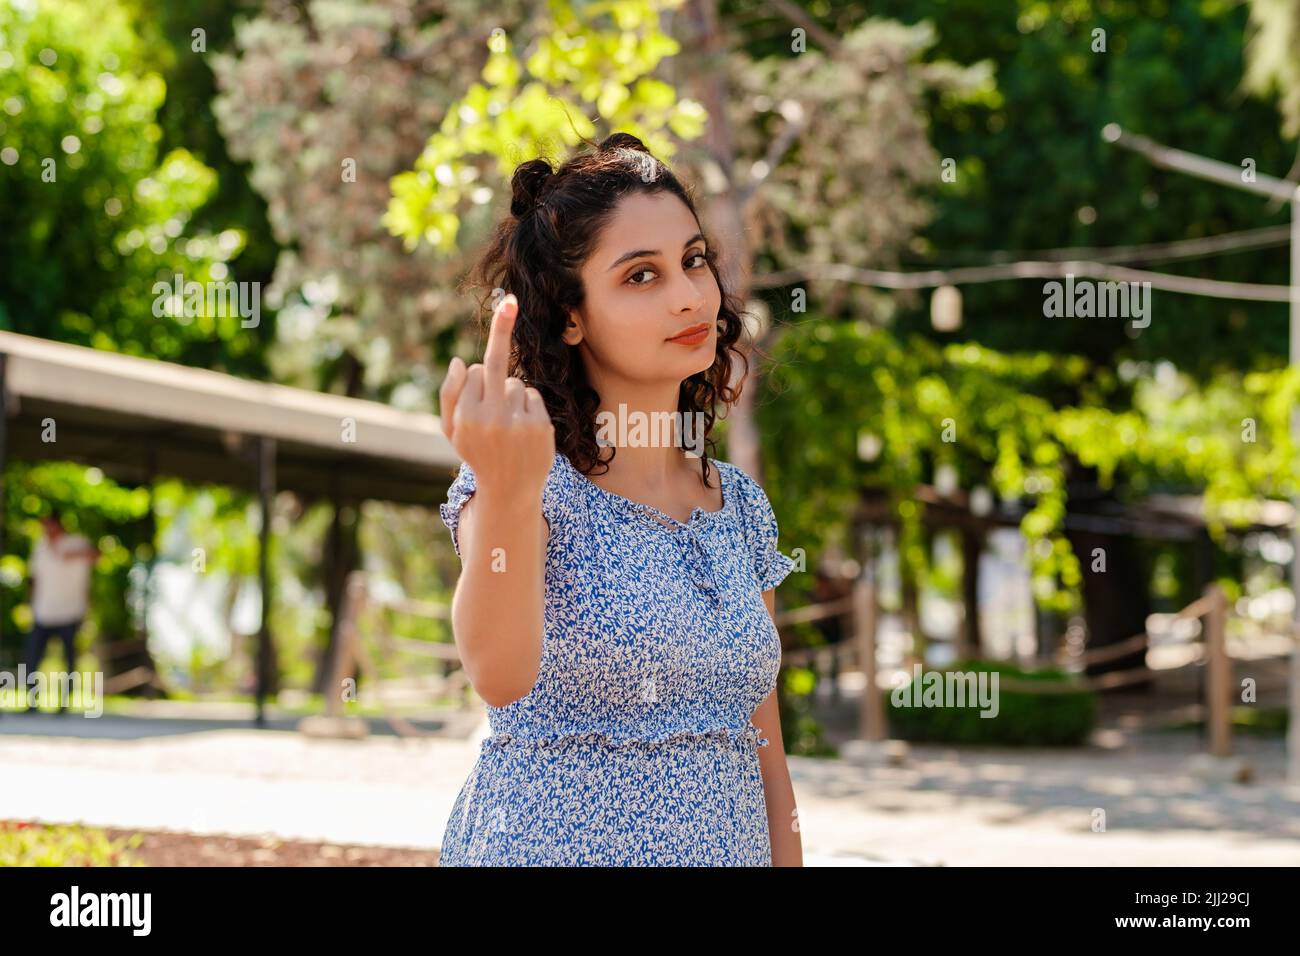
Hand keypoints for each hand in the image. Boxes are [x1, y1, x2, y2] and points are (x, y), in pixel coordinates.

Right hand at [439, 293, 554, 499]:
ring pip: (515, 383)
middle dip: (502, 328)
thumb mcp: (452, 430)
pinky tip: (523, 430)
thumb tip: (459, 361)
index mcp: (465, 416)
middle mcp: (490, 418)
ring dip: (511, 396)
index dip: (476, 380)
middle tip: (509, 301)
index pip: (474, 372)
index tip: (481, 356)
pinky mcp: (540, 426)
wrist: (509, 490)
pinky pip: (533, 396)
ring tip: (508, 427)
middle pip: (495, 364)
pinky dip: (528, 406)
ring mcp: (517, 422)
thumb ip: (450, 395)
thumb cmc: (477, 453)